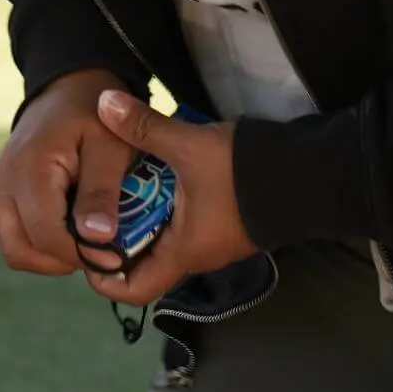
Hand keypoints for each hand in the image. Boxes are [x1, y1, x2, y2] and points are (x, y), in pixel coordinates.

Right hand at [0, 68, 135, 276]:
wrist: (70, 85)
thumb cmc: (96, 112)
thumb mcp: (110, 145)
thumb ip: (102, 191)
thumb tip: (97, 239)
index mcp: (29, 167)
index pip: (45, 235)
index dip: (81, 255)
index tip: (116, 258)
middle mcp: (4, 179)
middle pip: (19, 250)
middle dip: (61, 261)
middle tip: (98, 251)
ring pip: (14, 247)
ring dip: (50, 255)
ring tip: (86, 239)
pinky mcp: (3, 189)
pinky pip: (16, 232)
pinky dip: (42, 241)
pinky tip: (73, 225)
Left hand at [82, 91, 256, 307]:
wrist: (310, 174)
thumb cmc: (247, 173)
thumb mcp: (189, 145)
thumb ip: (144, 126)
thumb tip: (103, 103)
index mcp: (183, 252)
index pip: (133, 288)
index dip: (102, 274)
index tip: (82, 242)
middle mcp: (196, 254)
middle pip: (143, 260)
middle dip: (116, 233)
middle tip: (93, 201)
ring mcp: (211, 237)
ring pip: (162, 237)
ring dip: (140, 213)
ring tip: (118, 181)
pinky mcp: (223, 219)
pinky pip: (181, 220)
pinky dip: (162, 202)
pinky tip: (154, 172)